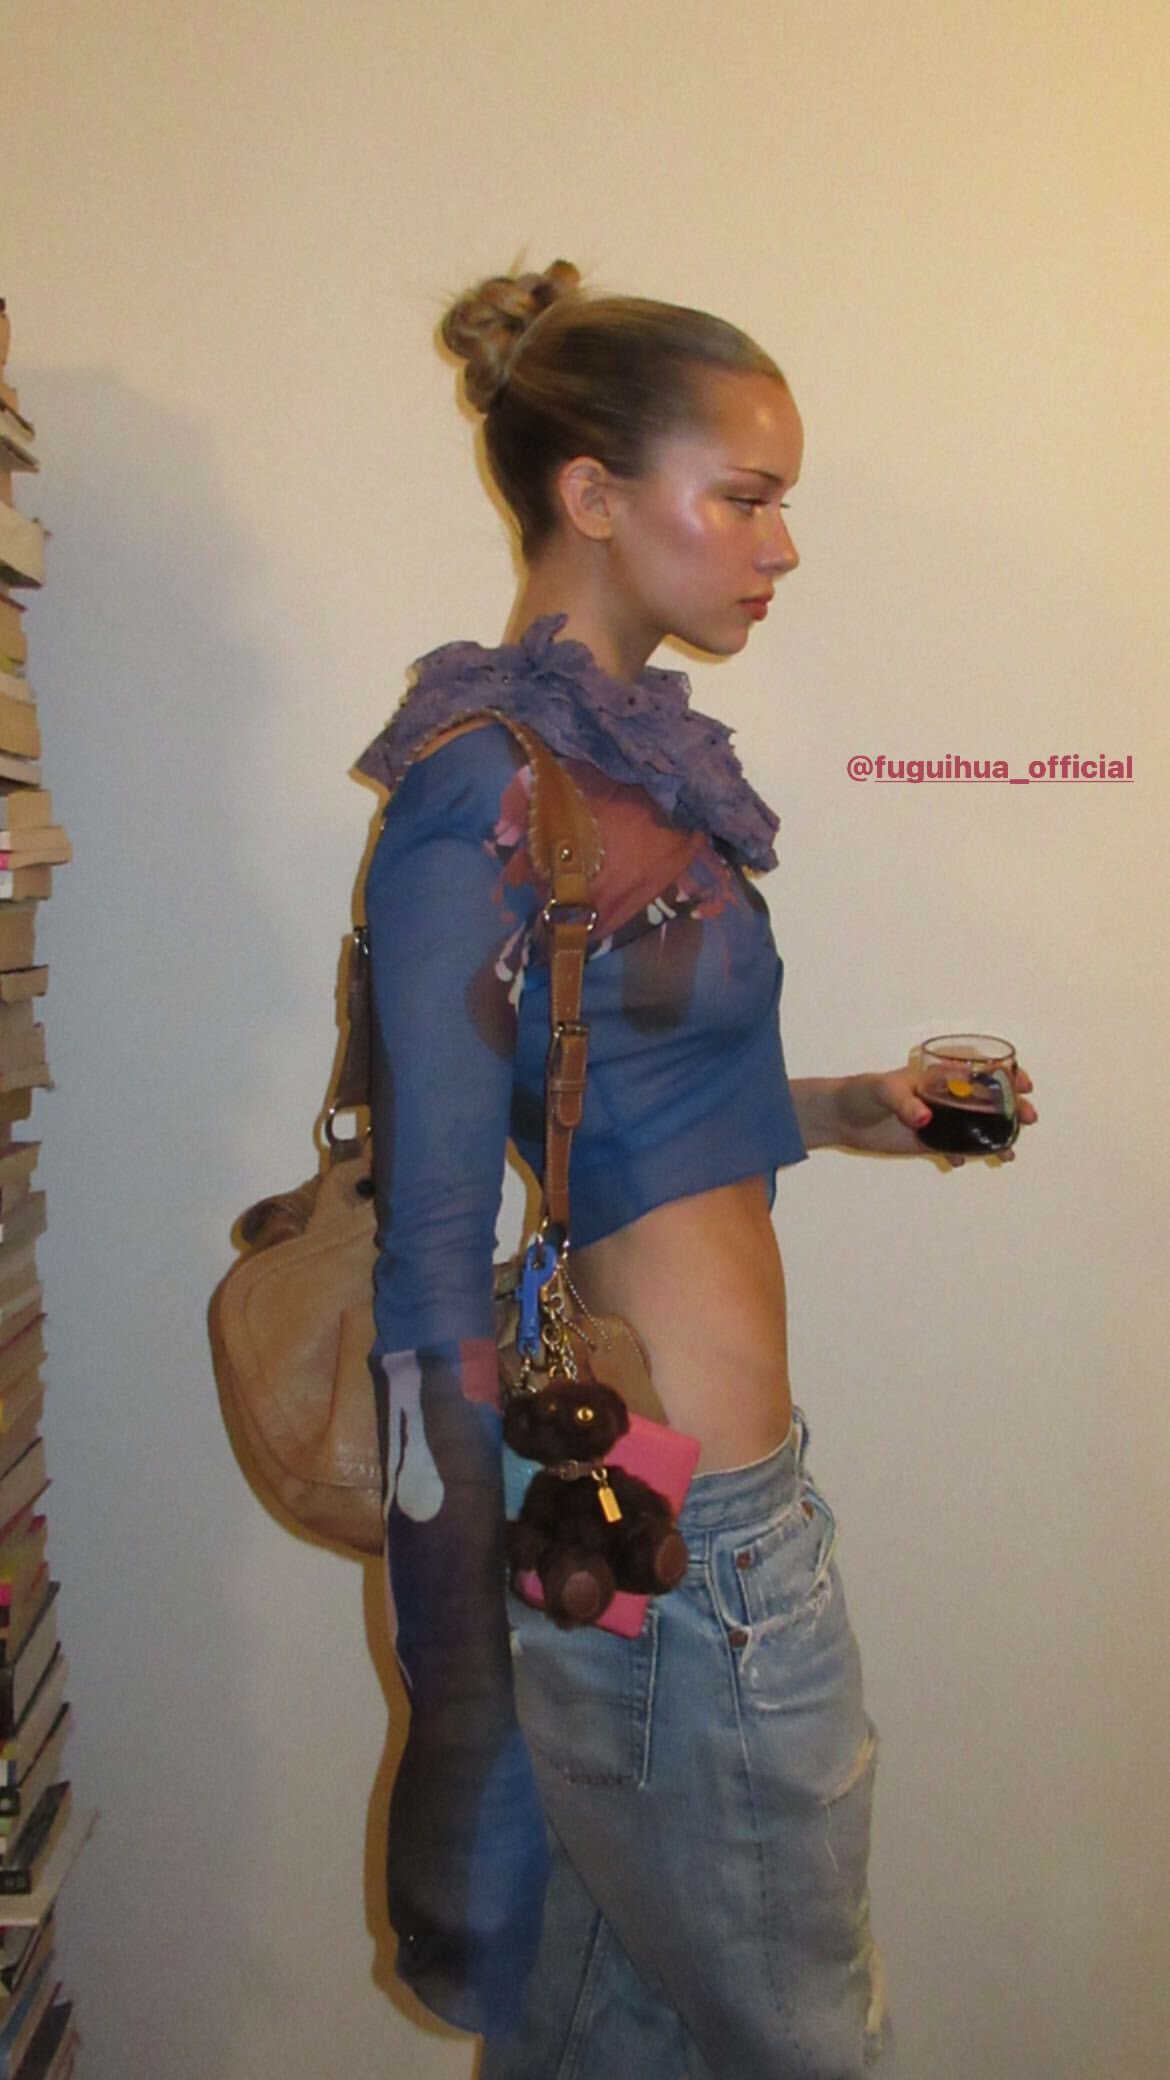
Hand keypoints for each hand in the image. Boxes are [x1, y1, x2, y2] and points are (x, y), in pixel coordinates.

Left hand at [831, 1065, 1037, 1167]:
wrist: (840, 1117)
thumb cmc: (861, 1092)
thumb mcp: (881, 1090)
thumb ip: (904, 1102)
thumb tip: (925, 1118)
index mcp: (940, 1075)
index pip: (982, 1070)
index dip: (1008, 1075)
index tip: (1024, 1083)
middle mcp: (946, 1097)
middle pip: (989, 1101)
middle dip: (1013, 1109)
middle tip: (1028, 1118)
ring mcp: (940, 1120)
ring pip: (978, 1128)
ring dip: (997, 1138)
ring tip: (1009, 1153)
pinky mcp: (928, 1142)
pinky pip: (956, 1149)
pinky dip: (965, 1155)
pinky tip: (963, 1161)